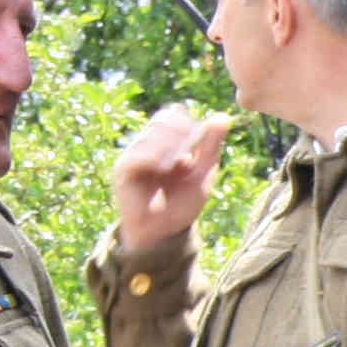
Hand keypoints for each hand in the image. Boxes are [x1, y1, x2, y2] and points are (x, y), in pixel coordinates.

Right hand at [109, 106, 232, 250]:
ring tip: (181, 165)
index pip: (175, 113)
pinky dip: (153, 158)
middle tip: (191, 158)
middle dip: (182, 136)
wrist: (163, 232)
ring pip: (151, 134)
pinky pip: (136, 155)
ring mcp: (133, 155)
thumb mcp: (204, 172)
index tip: (201, 146)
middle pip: (163, 119)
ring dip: (171, 148)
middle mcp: (147, 143)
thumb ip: (212, 145)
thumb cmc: (182, 202)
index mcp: (165, 140)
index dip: (190, 125)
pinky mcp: (123, 170)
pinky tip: (165, 168)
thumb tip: (224, 116)